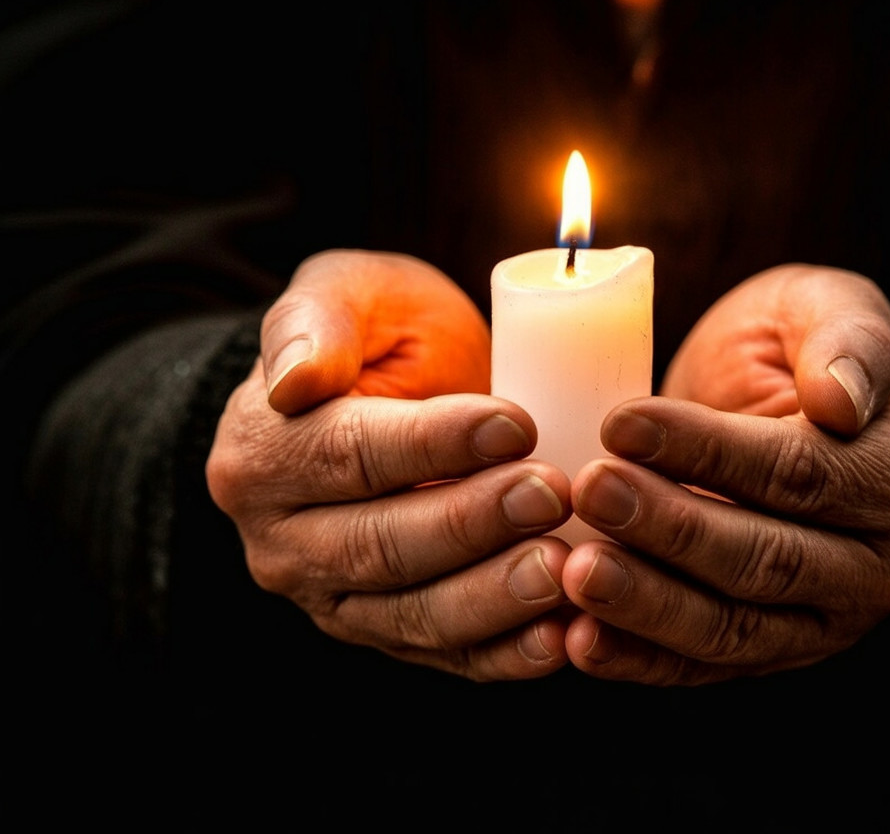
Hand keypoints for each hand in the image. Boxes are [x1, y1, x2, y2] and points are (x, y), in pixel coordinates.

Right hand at [206, 249, 573, 680]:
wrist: (395, 398)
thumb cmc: (379, 337)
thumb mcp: (346, 294)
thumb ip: (316, 319)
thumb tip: (296, 380)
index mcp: (264, 454)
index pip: (348, 456)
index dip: (433, 444)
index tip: (516, 422)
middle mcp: (285, 541)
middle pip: (381, 544)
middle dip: (472, 523)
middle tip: (552, 492)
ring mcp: (337, 598)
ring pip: (414, 614)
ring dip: (493, 597)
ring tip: (563, 568)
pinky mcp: (392, 633)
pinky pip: (448, 657)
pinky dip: (506, 656)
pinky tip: (560, 638)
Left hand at [562, 264, 889, 684]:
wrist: (803, 415)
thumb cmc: (802, 351)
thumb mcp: (829, 309)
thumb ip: (848, 338)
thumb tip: (840, 400)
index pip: (798, 472)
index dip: (707, 452)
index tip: (621, 422)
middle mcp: (878, 566)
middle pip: (764, 558)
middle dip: (669, 529)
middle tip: (589, 491)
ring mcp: (826, 621)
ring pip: (732, 626)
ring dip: (647, 604)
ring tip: (574, 572)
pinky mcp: (771, 651)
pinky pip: (704, 666)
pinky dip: (640, 660)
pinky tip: (580, 640)